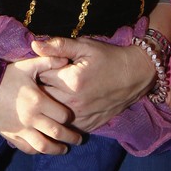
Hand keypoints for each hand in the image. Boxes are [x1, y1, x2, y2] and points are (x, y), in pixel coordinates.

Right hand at [0, 58, 81, 154]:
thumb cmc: (6, 76)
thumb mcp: (27, 66)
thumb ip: (48, 62)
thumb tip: (66, 60)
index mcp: (38, 100)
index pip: (62, 115)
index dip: (70, 117)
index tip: (73, 117)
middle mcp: (31, 117)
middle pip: (57, 133)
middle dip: (71, 137)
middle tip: (79, 139)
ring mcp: (21, 129)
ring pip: (44, 146)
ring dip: (57, 149)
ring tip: (64, 149)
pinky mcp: (12, 135)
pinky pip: (28, 148)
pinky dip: (38, 151)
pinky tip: (44, 148)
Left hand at [33, 36, 154, 131]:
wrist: (135, 75)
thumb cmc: (109, 58)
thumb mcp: (85, 47)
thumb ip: (58, 46)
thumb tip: (34, 45)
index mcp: (71, 80)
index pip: (39, 77)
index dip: (35, 71)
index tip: (35, 68)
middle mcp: (74, 102)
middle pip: (41, 98)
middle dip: (37, 89)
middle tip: (37, 82)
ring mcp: (80, 116)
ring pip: (50, 115)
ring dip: (47, 106)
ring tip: (46, 96)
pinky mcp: (87, 125)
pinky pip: (64, 126)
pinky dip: (59, 118)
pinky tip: (59, 108)